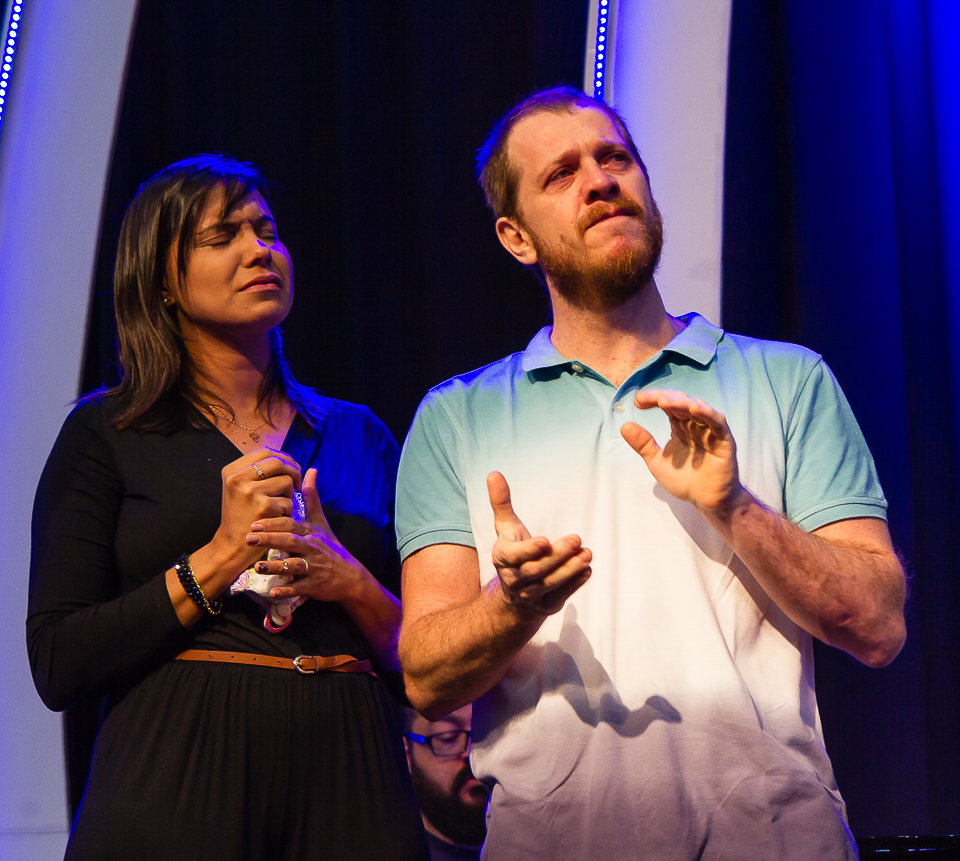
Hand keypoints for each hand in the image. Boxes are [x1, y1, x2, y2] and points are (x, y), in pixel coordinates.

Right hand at [210, 447, 302, 570]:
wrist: (232, 545)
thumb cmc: (242, 515)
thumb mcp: (240, 489)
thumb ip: (257, 471)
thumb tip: (286, 457)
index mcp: (232, 471)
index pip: (265, 452)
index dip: (283, 457)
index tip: (292, 467)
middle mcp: (237, 478)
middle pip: (278, 462)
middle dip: (294, 471)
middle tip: (297, 484)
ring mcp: (249, 492)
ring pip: (287, 481)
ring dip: (290, 494)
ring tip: (281, 505)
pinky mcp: (262, 507)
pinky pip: (288, 501)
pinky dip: (288, 511)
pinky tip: (278, 518)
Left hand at [245, 468, 367, 604]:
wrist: (350, 576)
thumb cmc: (330, 548)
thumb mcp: (321, 522)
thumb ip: (312, 498)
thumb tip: (310, 470)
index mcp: (310, 533)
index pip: (291, 525)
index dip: (273, 523)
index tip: (254, 523)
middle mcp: (312, 548)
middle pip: (290, 542)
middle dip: (270, 540)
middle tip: (249, 538)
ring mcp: (314, 568)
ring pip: (294, 566)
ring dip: (276, 567)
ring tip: (258, 566)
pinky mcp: (315, 586)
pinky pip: (299, 589)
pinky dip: (287, 591)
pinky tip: (273, 593)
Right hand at [487, 471, 591, 616]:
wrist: (512, 598)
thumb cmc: (513, 553)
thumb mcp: (506, 528)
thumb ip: (502, 503)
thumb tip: (494, 473)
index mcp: (503, 559)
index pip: (513, 557)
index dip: (528, 550)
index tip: (545, 540)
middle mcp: (514, 580)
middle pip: (536, 569)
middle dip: (557, 555)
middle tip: (576, 538)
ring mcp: (531, 595)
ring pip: (550, 583)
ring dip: (570, 569)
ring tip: (587, 553)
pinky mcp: (547, 605)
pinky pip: (561, 595)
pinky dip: (575, 584)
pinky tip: (587, 569)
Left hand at [620, 389, 744, 513]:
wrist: (706, 501)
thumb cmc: (685, 480)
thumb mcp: (657, 461)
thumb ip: (643, 444)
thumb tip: (624, 426)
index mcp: (680, 426)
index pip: (668, 405)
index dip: (654, 399)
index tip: (638, 401)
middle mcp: (695, 424)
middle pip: (681, 402)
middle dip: (664, 398)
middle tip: (646, 399)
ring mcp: (710, 431)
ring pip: (698, 408)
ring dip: (681, 403)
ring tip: (665, 402)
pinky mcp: (724, 440)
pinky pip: (718, 422)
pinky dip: (707, 413)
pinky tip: (694, 408)